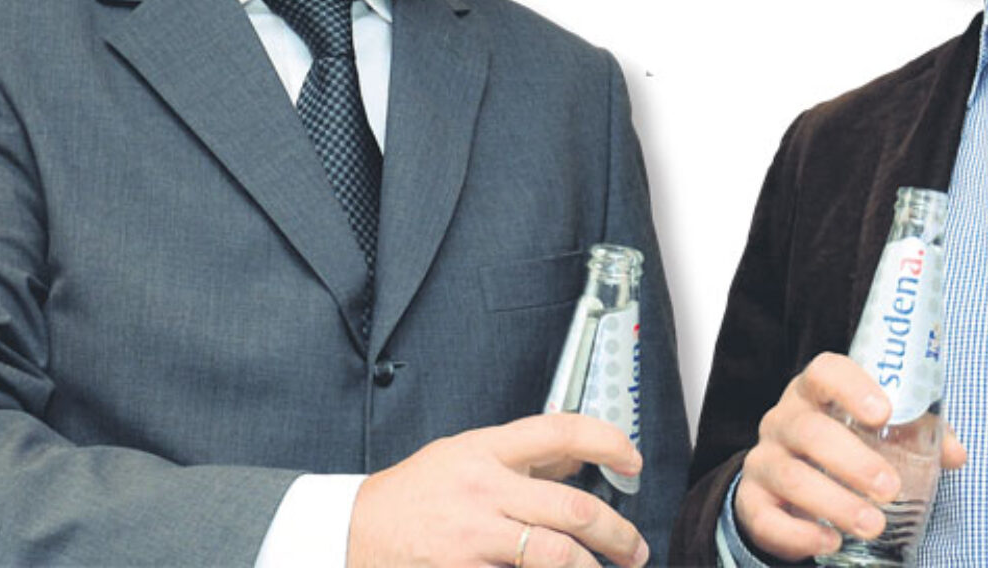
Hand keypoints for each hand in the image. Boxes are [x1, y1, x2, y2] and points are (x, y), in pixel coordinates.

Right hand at [346, 413, 647, 567]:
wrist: (352, 531)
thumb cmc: (414, 494)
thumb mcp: (465, 454)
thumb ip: (521, 456)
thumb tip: (576, 458)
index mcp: (486, 449)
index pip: (560, 431)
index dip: (607, 441)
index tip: (633, 461)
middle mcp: (484, 488)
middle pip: (574, 508)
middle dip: (618, 534)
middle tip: (634, 548)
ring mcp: (473, 535)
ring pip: (557, 555)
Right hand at [735, 352, 965, 561]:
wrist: (784, 486)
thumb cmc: (840, 446)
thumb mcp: (875, 435)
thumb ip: (917, 437)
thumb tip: (956, 453)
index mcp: (814, 393)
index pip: (825, 372)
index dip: (852, 387)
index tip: (883, 412)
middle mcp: (783, 421)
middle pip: (809, 430)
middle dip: (853, 460)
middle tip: (891, 489)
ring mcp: (764, 461)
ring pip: (791, 476)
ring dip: (835, 503)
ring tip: (873, 524)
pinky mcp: (751, 502)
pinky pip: (766, 517)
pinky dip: (799, 534)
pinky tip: (830, 542)